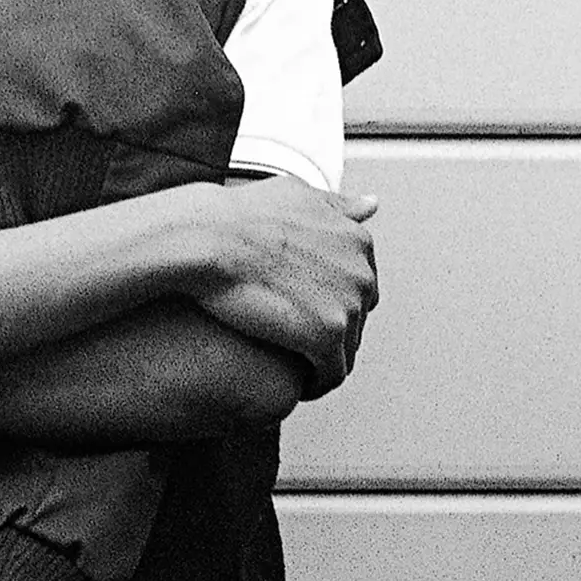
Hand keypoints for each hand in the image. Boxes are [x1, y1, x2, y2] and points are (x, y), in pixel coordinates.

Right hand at [191, 178, 378, 397]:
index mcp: (357, 241)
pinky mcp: (326, 337)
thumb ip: (337, 206)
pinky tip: (295, 384)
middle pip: (356, 318)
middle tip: (295, 341)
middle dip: (330, 330)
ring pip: (347, 349)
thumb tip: (371, 206)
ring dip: (324, 360)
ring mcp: (348, 306)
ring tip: (294, 367)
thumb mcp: (298, 196)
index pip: (358, 285)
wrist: (208, 238)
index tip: (302, 311)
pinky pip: (331, 374)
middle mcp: (361, 272)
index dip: (328, 300)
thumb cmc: (239, 216)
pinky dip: (317, 383)